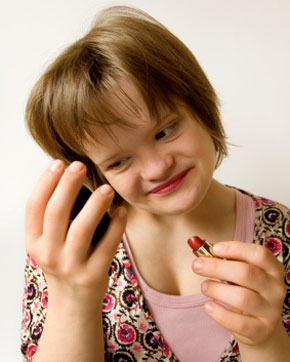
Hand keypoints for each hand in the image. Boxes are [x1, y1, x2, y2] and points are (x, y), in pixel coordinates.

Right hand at [25, 159, 126, 304]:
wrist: (73, 303)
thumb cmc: (64, 263)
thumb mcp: (48, 243)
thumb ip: (52, 218)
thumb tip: (67, 176)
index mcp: (34, 242)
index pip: (34, 207)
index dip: (45, 182)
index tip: (59, 163)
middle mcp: (48, 254)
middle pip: (56, 213)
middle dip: (67, 185)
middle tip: (80, 166)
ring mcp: (71, 266)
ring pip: (81, 229)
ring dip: (95, 205)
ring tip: (106, 188)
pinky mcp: (93, 275)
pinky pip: (107, 246)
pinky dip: (116, 226)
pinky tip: (122, 211)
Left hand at [192, 241, 285, 345]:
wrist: (259, 325)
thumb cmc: (245, 290)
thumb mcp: (240, 273)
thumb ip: (224, 260)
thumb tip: (198, 249)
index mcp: (272, 268)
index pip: (259, 254)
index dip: (235, 249)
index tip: (214, 249)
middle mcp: (275, 288)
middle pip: (246, 273)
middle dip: (217, 267)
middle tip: (197, 266)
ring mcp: (271, 310)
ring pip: (242, 298)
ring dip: (217, 290)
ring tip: (204, 287)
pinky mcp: (262, 330)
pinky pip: (239, 322)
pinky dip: (220, 314)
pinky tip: (208, 306)